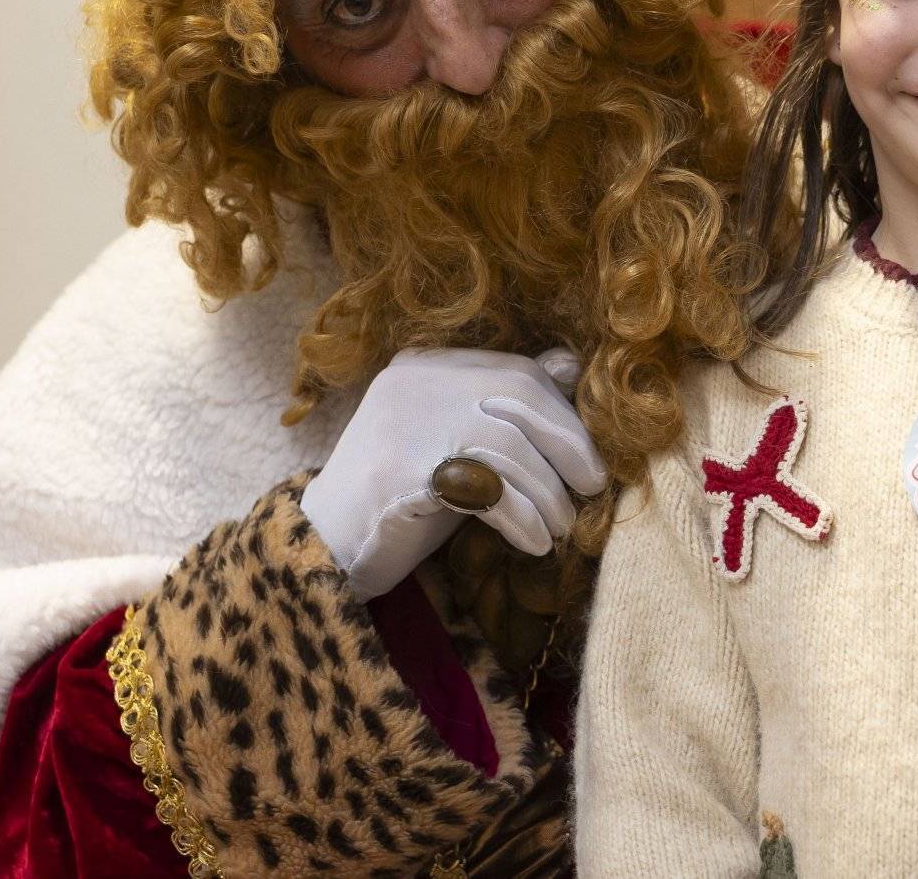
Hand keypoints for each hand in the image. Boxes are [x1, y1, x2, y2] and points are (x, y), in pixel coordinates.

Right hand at [298, 347, 606, 598]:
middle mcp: (414, 383)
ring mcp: (403, 423)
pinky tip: (533, 542)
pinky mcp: (399, 472)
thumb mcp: (459, 447)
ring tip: (561, 527)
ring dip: (547, 492)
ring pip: (507, 444)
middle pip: (518, 396)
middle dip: (568, 443)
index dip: (562, 413)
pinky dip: (520, 515)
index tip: (586, 457)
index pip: (515, 371)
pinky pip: (485, 487)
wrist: (325, 551)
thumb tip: (570, 367)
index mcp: (426, 367)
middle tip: (592, 487)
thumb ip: (504, 413)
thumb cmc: (403, 503)